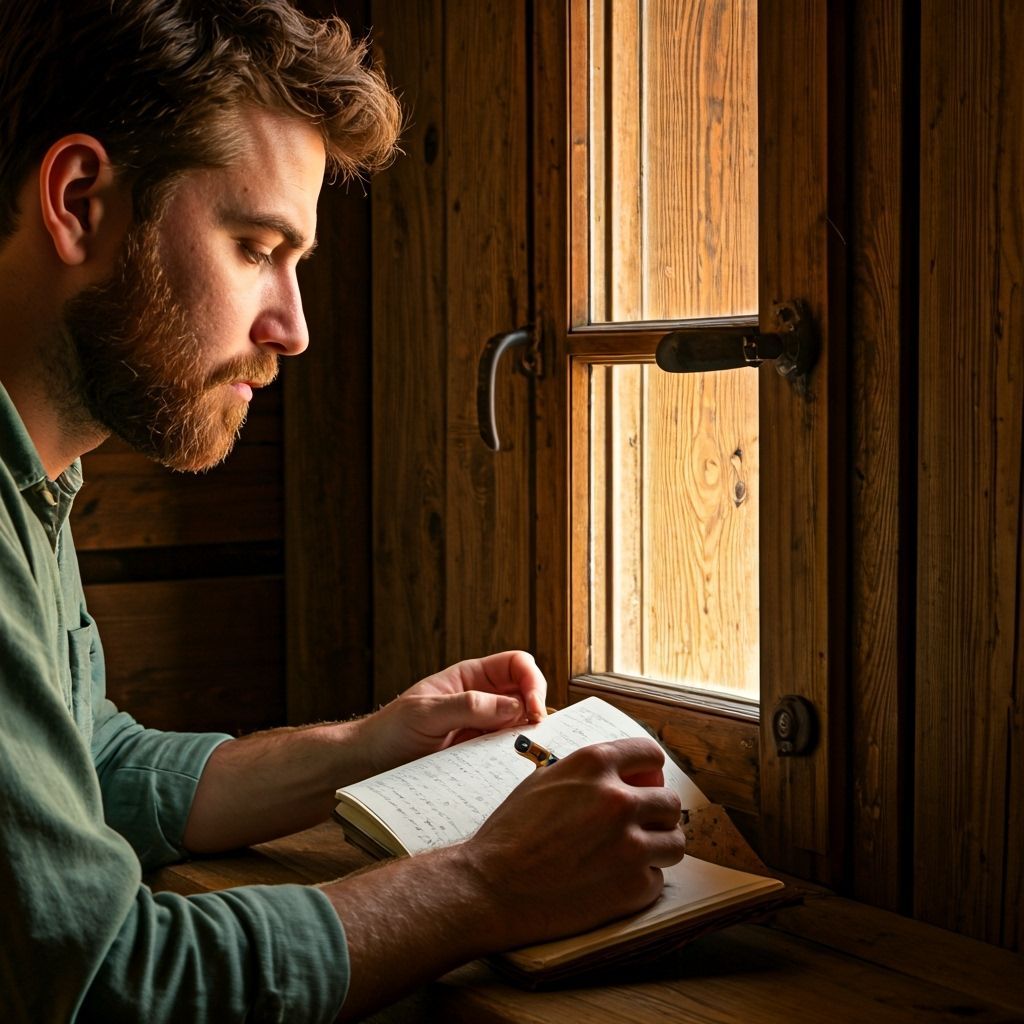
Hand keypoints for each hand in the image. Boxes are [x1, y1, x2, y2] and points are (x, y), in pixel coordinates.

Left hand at [362, 651, 546, 772]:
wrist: (369, 764)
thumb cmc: (389, 731)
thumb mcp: (426, 713)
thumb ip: (468, 706)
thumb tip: (515, 706)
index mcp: (470, 677)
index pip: (516, 665)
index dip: (531, 681)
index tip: (533, 709)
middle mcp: (481, 700)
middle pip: (526, 694)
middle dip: (537, 710)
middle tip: (535, 733)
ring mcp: (482, 728)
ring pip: (521, 725)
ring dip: (528, 736)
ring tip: (526, 751)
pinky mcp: (478, 754)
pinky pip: (506, 751)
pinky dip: (515, 756)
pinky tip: (512, 765)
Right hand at [457, 737, 685, 948]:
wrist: (492, 885)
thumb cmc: (511, 833)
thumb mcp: (544, 779)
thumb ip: (586, 773)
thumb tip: (618, 773)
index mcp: (594, 765)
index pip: (650, 754)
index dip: (650, 770)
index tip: (646, 783)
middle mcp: (618, 799)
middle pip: (669, 801)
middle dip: (656, 814)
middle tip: (638, 827)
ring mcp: (630, 844)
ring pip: (674, 841)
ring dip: (658, 847)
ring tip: (633, 855)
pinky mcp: (634, 885)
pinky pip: (656, 879)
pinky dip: (640, 882)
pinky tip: (612, 882)